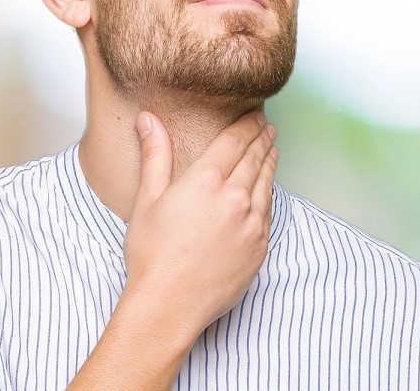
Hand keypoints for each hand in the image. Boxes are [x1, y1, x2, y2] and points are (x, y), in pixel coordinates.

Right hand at [122, 110, 278, 333]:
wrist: (169, 305)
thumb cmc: (152, 256)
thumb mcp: (147, 200)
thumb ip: (155, 156)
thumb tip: (149, 120)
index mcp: (205, 181)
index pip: (234, 141)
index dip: (247, 124)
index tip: (256, 115)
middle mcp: (234, 198)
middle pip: (255, 158)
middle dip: (262, 139)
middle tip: (268, 126)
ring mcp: (251, 223)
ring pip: (267, 183)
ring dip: (270, 162)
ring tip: (272, 149)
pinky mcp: (260, 246)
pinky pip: (269, 212)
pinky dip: (269, 194)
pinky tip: (267, 189)